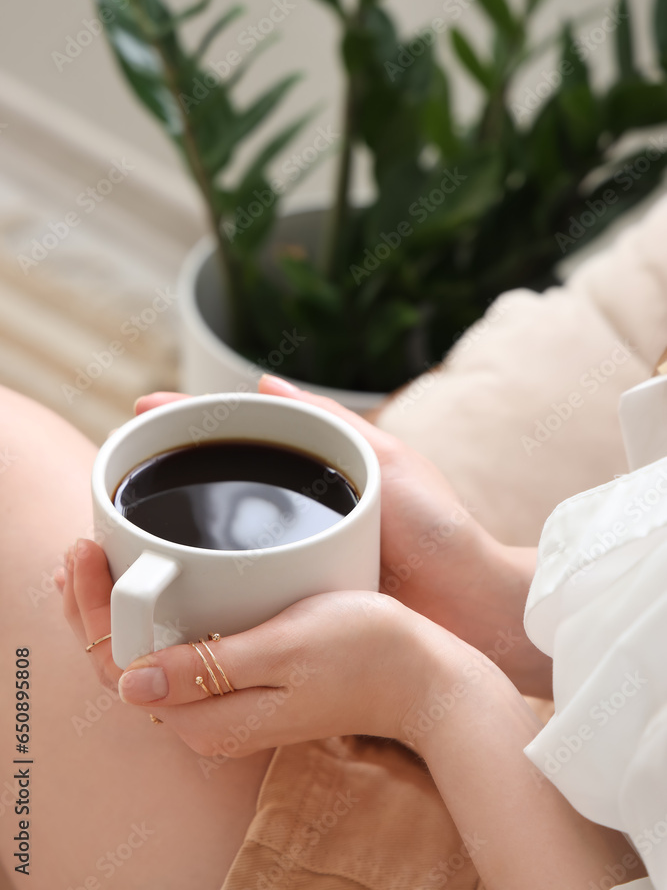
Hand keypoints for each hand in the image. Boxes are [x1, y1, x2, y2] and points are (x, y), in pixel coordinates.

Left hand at [56, 538, 445, 753]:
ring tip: (100, 560)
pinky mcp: (246, 685)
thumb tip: (130, 681)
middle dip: (92, 610)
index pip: (118, 669)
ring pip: (146, 661)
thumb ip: (208, 669)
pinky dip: (153, 620)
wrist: (425, 675)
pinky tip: (152, 587)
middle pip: (122, 668)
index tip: (84, 551)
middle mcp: (211, 721)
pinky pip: (177, 657)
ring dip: (117, 614)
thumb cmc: (365, 652)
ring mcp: (228, 705)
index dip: (90, 611)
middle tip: (79, 549)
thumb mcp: (285, 651)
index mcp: (211, 718)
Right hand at [134, 382, 494, 635]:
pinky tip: (166, 576)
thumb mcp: (384, 459)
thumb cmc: (436, 528)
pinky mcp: (290, 604)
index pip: (240, 437)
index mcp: (314, 472)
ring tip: (128, 512)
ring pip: (219, 535)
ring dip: (174, 524)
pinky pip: (234, 586)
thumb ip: (331, 421)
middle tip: (124, 459)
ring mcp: (288, 559)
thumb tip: (262, 380)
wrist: (468, 605)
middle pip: (222, 482)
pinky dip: (198, 577)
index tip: (143, 410)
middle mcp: (294, 514)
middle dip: (172, 468)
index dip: (190, 423)